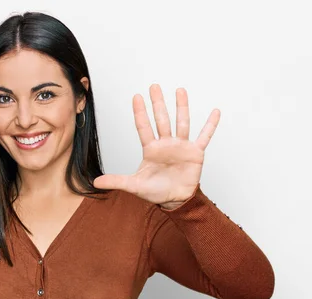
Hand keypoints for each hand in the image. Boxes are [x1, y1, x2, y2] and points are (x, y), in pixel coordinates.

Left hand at [93, 84, 219, 208]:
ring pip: (181, 123)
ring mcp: (181, 146)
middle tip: (154, 86)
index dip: (140, 113)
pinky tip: (215, 112)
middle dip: (158, 103)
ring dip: (181, 107)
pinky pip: (204, 136)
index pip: (144, 127)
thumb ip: (117, 181)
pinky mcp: (195, 153)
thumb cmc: (155, 191)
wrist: (175, 200)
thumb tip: (96, 182)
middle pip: (161, 119)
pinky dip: (210, 125)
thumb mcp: (134, 186)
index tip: (136, 97)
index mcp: (151, 149)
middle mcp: (166, 144)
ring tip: (180, 91)